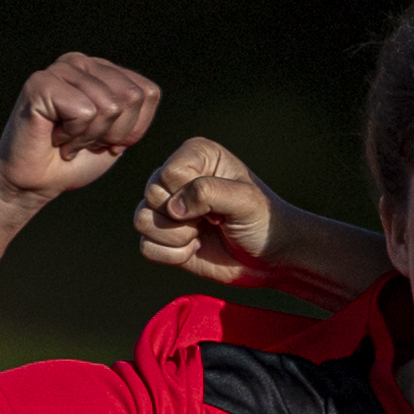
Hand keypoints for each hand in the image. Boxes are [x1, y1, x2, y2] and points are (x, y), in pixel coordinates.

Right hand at [0, 54, 161, 215]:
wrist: (34, 183)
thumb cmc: (75, 161)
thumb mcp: (118, 136)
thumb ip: (134, 111)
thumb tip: (149, 91)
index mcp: (103, 70)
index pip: (147, 93)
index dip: (132, 129)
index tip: (103, 139)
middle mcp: (82, 62)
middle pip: (131, 98)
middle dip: (113, 133)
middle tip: (83, 140)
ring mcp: (60, 69)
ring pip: (109, 105)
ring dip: (90, 136)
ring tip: (67, 139)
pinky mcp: (41, 83)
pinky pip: (85, 111)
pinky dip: (73, 136)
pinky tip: (55, 137)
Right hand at [135, 137, 283, 286]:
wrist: (271, 258)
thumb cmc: (263, 221)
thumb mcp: (245, 200)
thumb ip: (209, 192)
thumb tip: (173, 208)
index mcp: (197, 155)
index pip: (170, 173)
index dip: (190, 195)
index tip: (220, 204)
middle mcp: (177, 177)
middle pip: (152, 195)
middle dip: (183, 218)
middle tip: (212, 221)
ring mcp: (168, 208)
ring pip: (142, 220)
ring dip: (175, 237)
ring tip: (201, 236)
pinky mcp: (164, 237)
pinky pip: (146, 246)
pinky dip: (171, 255)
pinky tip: (195, 249)